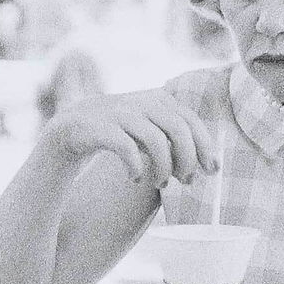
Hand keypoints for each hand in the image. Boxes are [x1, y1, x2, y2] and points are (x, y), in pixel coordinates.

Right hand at [43, 90, 219, 187]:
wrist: (71, 128)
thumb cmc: (120, 133)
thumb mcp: (149, 129)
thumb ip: (174, 137)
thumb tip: (207, 164)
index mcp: (158, 100)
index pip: (190, 121)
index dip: (205, 146)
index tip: (212, 170)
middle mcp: (142, 102)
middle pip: (178, 128)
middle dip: (187, 158)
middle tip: (186, 181)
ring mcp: (120, 112)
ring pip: (155, 139)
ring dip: (164, 167)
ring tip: (161, 183)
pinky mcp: (100, 127)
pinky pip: (127, 147)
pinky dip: (136, 166)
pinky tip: (136, 178)